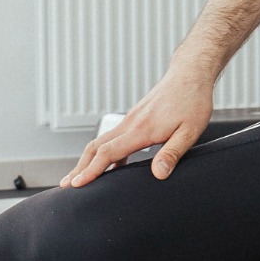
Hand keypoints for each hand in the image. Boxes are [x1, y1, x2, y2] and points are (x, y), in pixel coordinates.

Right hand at [65, 68, 213, 185]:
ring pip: (102, 141)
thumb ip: (172, 154)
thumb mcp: (189, 132)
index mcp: (142, 129)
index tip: (77, 184)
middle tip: (66, 185)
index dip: (92, 170)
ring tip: (81, 178)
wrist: (190, 75)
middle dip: (80, 167)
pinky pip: (114, 138)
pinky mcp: (135, 118)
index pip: (109, 152)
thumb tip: (158, 175)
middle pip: (96, 147)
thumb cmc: (193, 102)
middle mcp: (131, 123)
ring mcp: (131, 120)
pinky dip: (105, 153)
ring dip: (89, 160)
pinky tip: (110, 167)